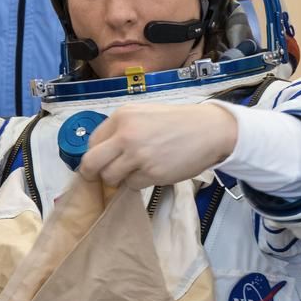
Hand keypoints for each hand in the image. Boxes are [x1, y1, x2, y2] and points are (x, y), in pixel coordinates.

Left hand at [78, 103, 237, 189]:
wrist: (209, 130)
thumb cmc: (178, 123)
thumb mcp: (144, 115)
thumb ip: (122, 130)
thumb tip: (103, 153)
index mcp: (122, 116)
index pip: (92, 141)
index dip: (94, 155)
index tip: (98, 163)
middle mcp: (126, 134)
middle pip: (91, 163)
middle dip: (92, 174)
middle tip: (98, 178)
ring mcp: (138, 154)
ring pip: (110, 177)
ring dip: (118, 179)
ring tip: (135, 171)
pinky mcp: (151, 172)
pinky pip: (131, 185)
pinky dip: (138, 182)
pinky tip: (152, 171)